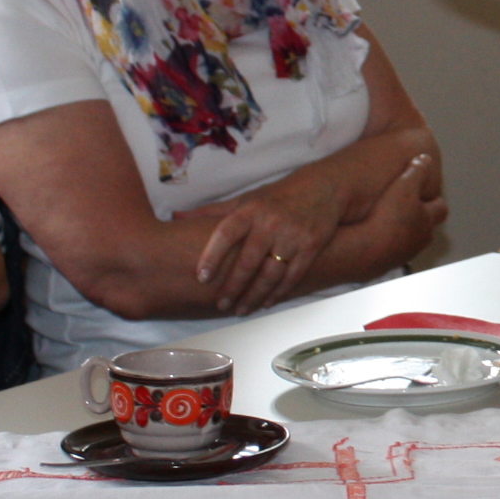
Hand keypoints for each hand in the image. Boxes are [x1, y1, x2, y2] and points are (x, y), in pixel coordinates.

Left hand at [196, 180, 348, 316]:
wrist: (323, 188)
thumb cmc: (277, 197)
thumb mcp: (246, 199)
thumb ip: (213, 212)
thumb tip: (176, 217)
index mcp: (250, 210)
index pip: (226, 233)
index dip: (212, 256)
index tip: (201, 278)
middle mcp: (271, 222)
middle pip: (248, 261)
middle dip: (233, 287)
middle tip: (221, 305)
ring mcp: (293, 235)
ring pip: (271, 274)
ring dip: (255, 296)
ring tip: (242, 310)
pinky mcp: (312, 246)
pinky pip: (293, 275)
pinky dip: (279, 292)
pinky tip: (267, 302)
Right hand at [346, 152, 446, 270]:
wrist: (365, 249)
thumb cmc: (387, 217)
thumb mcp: (404, 185)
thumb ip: (417, 171)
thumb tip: (426, 160)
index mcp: (426, 221)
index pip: (440, 210)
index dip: (435, 201)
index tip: (429, 195)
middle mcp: (417, 241)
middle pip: (427, 231)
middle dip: (421, 220)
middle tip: (409, 209)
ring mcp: (402, 255)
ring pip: (408, 244)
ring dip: (402, 234)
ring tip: (388, 224)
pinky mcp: (383, 264)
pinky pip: (388, 254)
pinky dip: (385, 246)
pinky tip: (371, 239)